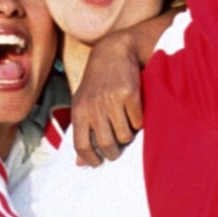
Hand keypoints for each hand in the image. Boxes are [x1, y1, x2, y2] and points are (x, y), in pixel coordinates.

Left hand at [72, 32, 142, 166]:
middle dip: (114, 152)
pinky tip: (134, 112)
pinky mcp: (130, 94)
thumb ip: (81, 132)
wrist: (113, 52)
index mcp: (79, 111)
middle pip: (106, 144)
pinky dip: (138, 122)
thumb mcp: (82, 103)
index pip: (81, 145)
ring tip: (126, 125)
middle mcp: (94, 106)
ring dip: (128, 135)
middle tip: (117, 149)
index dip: (90, 159)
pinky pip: (138, 121)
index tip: (98, 162)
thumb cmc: (96, 83)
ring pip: (125, 135)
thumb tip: (79, 164)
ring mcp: (112, 100)